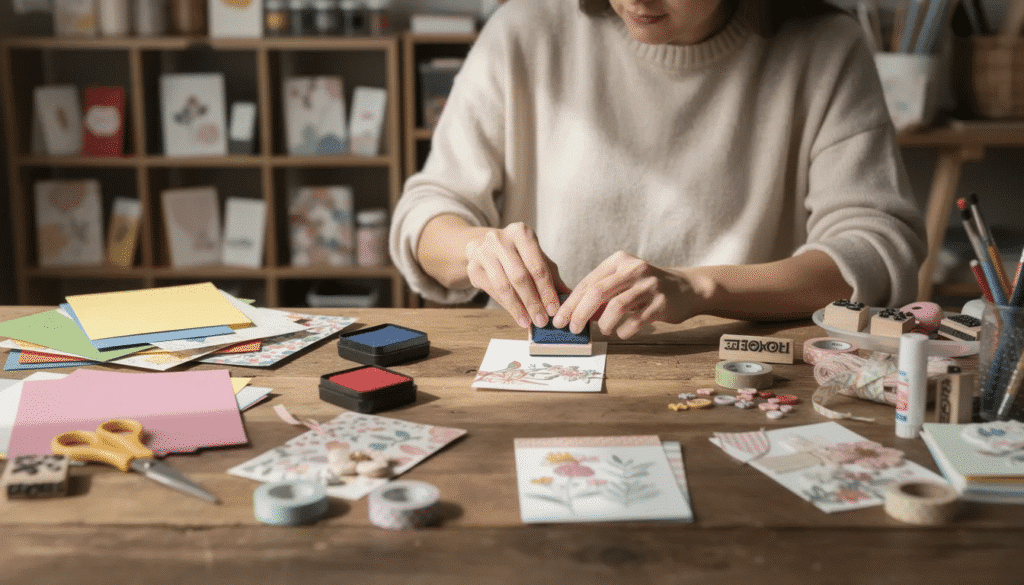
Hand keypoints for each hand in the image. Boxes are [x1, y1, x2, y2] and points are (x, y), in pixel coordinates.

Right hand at [464, 222, 569, 327]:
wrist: (485, 248)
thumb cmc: (518, 255)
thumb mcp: (536, 259)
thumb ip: (552, 277)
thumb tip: (570, 298)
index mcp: (521, 232)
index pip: (537, 265)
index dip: (546, 290)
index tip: (554, 310)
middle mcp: (500, 239)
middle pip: (519, 276)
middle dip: (533, 302)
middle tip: (542, 320)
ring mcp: (483, 252)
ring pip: (503, 286)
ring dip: (518, 307)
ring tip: (529, 322)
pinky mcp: (473, 267)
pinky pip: (492, 291)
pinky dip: (506, 306)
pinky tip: (517, 315)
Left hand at [552, 251, 704, 339]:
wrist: (687, 288)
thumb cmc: (646, 288)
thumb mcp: (623, 283)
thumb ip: (600, 295)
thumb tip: (573, 315)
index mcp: (619, 261)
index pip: (588, 282)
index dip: (570, 303)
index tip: (559, 320)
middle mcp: (633, 269)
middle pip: (597, 292)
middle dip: (579, 314)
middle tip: (573, 330)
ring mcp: (649, 285)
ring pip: (616, 306)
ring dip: (604, 323)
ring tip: (603, 330)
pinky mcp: (662, 303)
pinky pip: (636, 321)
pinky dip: (624, 331)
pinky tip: (622, 332)